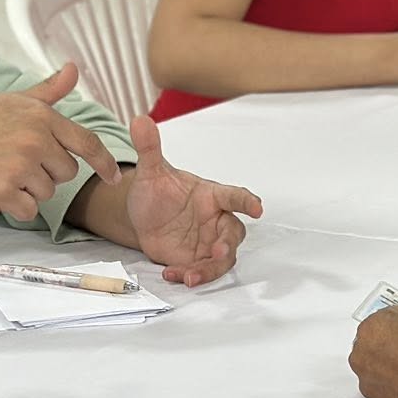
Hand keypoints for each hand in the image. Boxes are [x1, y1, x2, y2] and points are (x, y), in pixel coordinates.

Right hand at [0, 62, 121, 221]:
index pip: (87, 142)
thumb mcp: (13, 102)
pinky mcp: (4, 191)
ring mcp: (19, 166)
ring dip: (29, 190)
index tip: (115, 177)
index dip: (105, 162)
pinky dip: (15, 206)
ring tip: (1, 172)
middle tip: (17, 162)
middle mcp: (34, 139)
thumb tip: (74, 68)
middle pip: (68, 172)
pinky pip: (29, 210)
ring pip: (48, 193)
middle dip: (48, 173)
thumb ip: (49, 91)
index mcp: (41, 117)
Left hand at [121, 113, 262, 286]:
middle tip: (218, 252)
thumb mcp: (150, 171)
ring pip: (221, 259)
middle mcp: (214, 220)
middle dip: (228, 245)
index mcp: (211, 196)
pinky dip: (188, 275)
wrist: (142, 215)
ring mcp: (206, 242)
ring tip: (191, 277)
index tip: (257, 207)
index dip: (247, 201)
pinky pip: (199, 271)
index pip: (234, 196)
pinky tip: (171, 275)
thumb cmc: (157, 191)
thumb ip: (149, 148)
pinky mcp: (194, 260)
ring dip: (210, 269)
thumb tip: (140, 120)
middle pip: (233, 234)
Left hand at [350, 304, 397, 397]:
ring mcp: (365, 377)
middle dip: (395, 338)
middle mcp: (361, 352)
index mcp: (370, 327)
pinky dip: (392, 379)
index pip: (388, 314)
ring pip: (377, 361)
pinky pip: (381, 382)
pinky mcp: (374, 397)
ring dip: (391, 359)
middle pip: (378, 338)